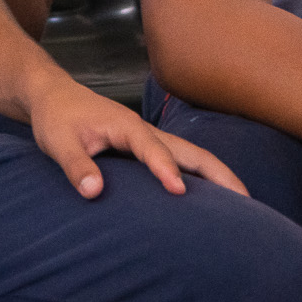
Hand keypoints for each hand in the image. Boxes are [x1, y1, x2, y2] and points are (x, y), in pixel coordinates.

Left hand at [25, 74, 245, 198]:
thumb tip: (93, 191)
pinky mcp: (146, 147)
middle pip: (192, 151)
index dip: (166, 169)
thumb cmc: (57, 118)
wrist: (54, 97)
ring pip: (191, 155)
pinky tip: (211, 199)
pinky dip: (201, 176)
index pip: (152, 149)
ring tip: (243, 204)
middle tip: (247, 202)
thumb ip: (75, 165)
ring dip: (217, 176)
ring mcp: (150, 138)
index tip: (179, 192)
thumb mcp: (58, 142)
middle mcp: (146, 130)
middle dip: (219, 173)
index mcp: (127, 126)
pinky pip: (181, 161)